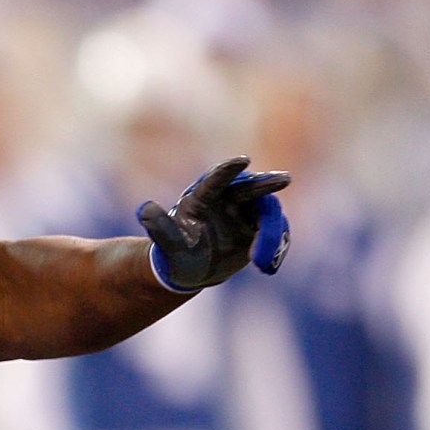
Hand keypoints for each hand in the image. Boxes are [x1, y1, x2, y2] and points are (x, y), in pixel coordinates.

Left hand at [138, 156, 290, 291]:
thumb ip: (160, 229)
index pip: (216, 181)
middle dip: (267, 183)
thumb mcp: (167, 247)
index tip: (243, 160)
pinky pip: (274, 233)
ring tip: (261, 260)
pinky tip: (267, 264)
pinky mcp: (259, 227)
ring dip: (271, 232)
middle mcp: (227, 201)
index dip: (228, 170)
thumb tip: (145, 209)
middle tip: (285, 179)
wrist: (194, 269)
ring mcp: (246, 213)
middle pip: (250, 189)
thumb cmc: (176, 256)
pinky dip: (275, 246)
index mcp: (202, 199)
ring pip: (267, 214)